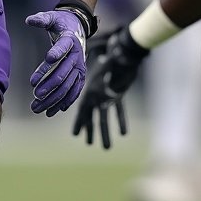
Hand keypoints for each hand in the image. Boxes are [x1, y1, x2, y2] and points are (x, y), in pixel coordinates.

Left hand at [25, 9, 86, 116]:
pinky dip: (64, 102)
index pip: (62, 47)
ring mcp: (80, 68)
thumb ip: (41, 19)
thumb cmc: (61, 23)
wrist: (78, 28)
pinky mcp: (80, 76)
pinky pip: (73, 91)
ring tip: (37, 107)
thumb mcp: (52, 17)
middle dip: (49, 85)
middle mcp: (77, 56)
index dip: (55, 53)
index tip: (46, 60)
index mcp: (70, 40)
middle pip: (63, 73)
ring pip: (67, 87)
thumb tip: (29, 20)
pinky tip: (52, 111)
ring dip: (53, 98)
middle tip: (35, 94)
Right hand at [71, 24, 149, 148]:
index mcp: (93, 90)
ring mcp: (107, 95)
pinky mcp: (117, 95)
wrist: (125, 52)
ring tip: (106, 147)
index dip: (79, 121)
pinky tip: (123, 133)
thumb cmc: (118, 58)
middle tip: (91, 145)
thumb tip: (115, 58)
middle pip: (93, 116)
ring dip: (105, 131)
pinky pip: (118, 110)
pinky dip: (121, 120)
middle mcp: (97, 95)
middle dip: (93, 131)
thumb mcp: (112, 63)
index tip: (75, 134)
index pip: (84, 108)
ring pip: (105, 116)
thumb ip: (112, 63)